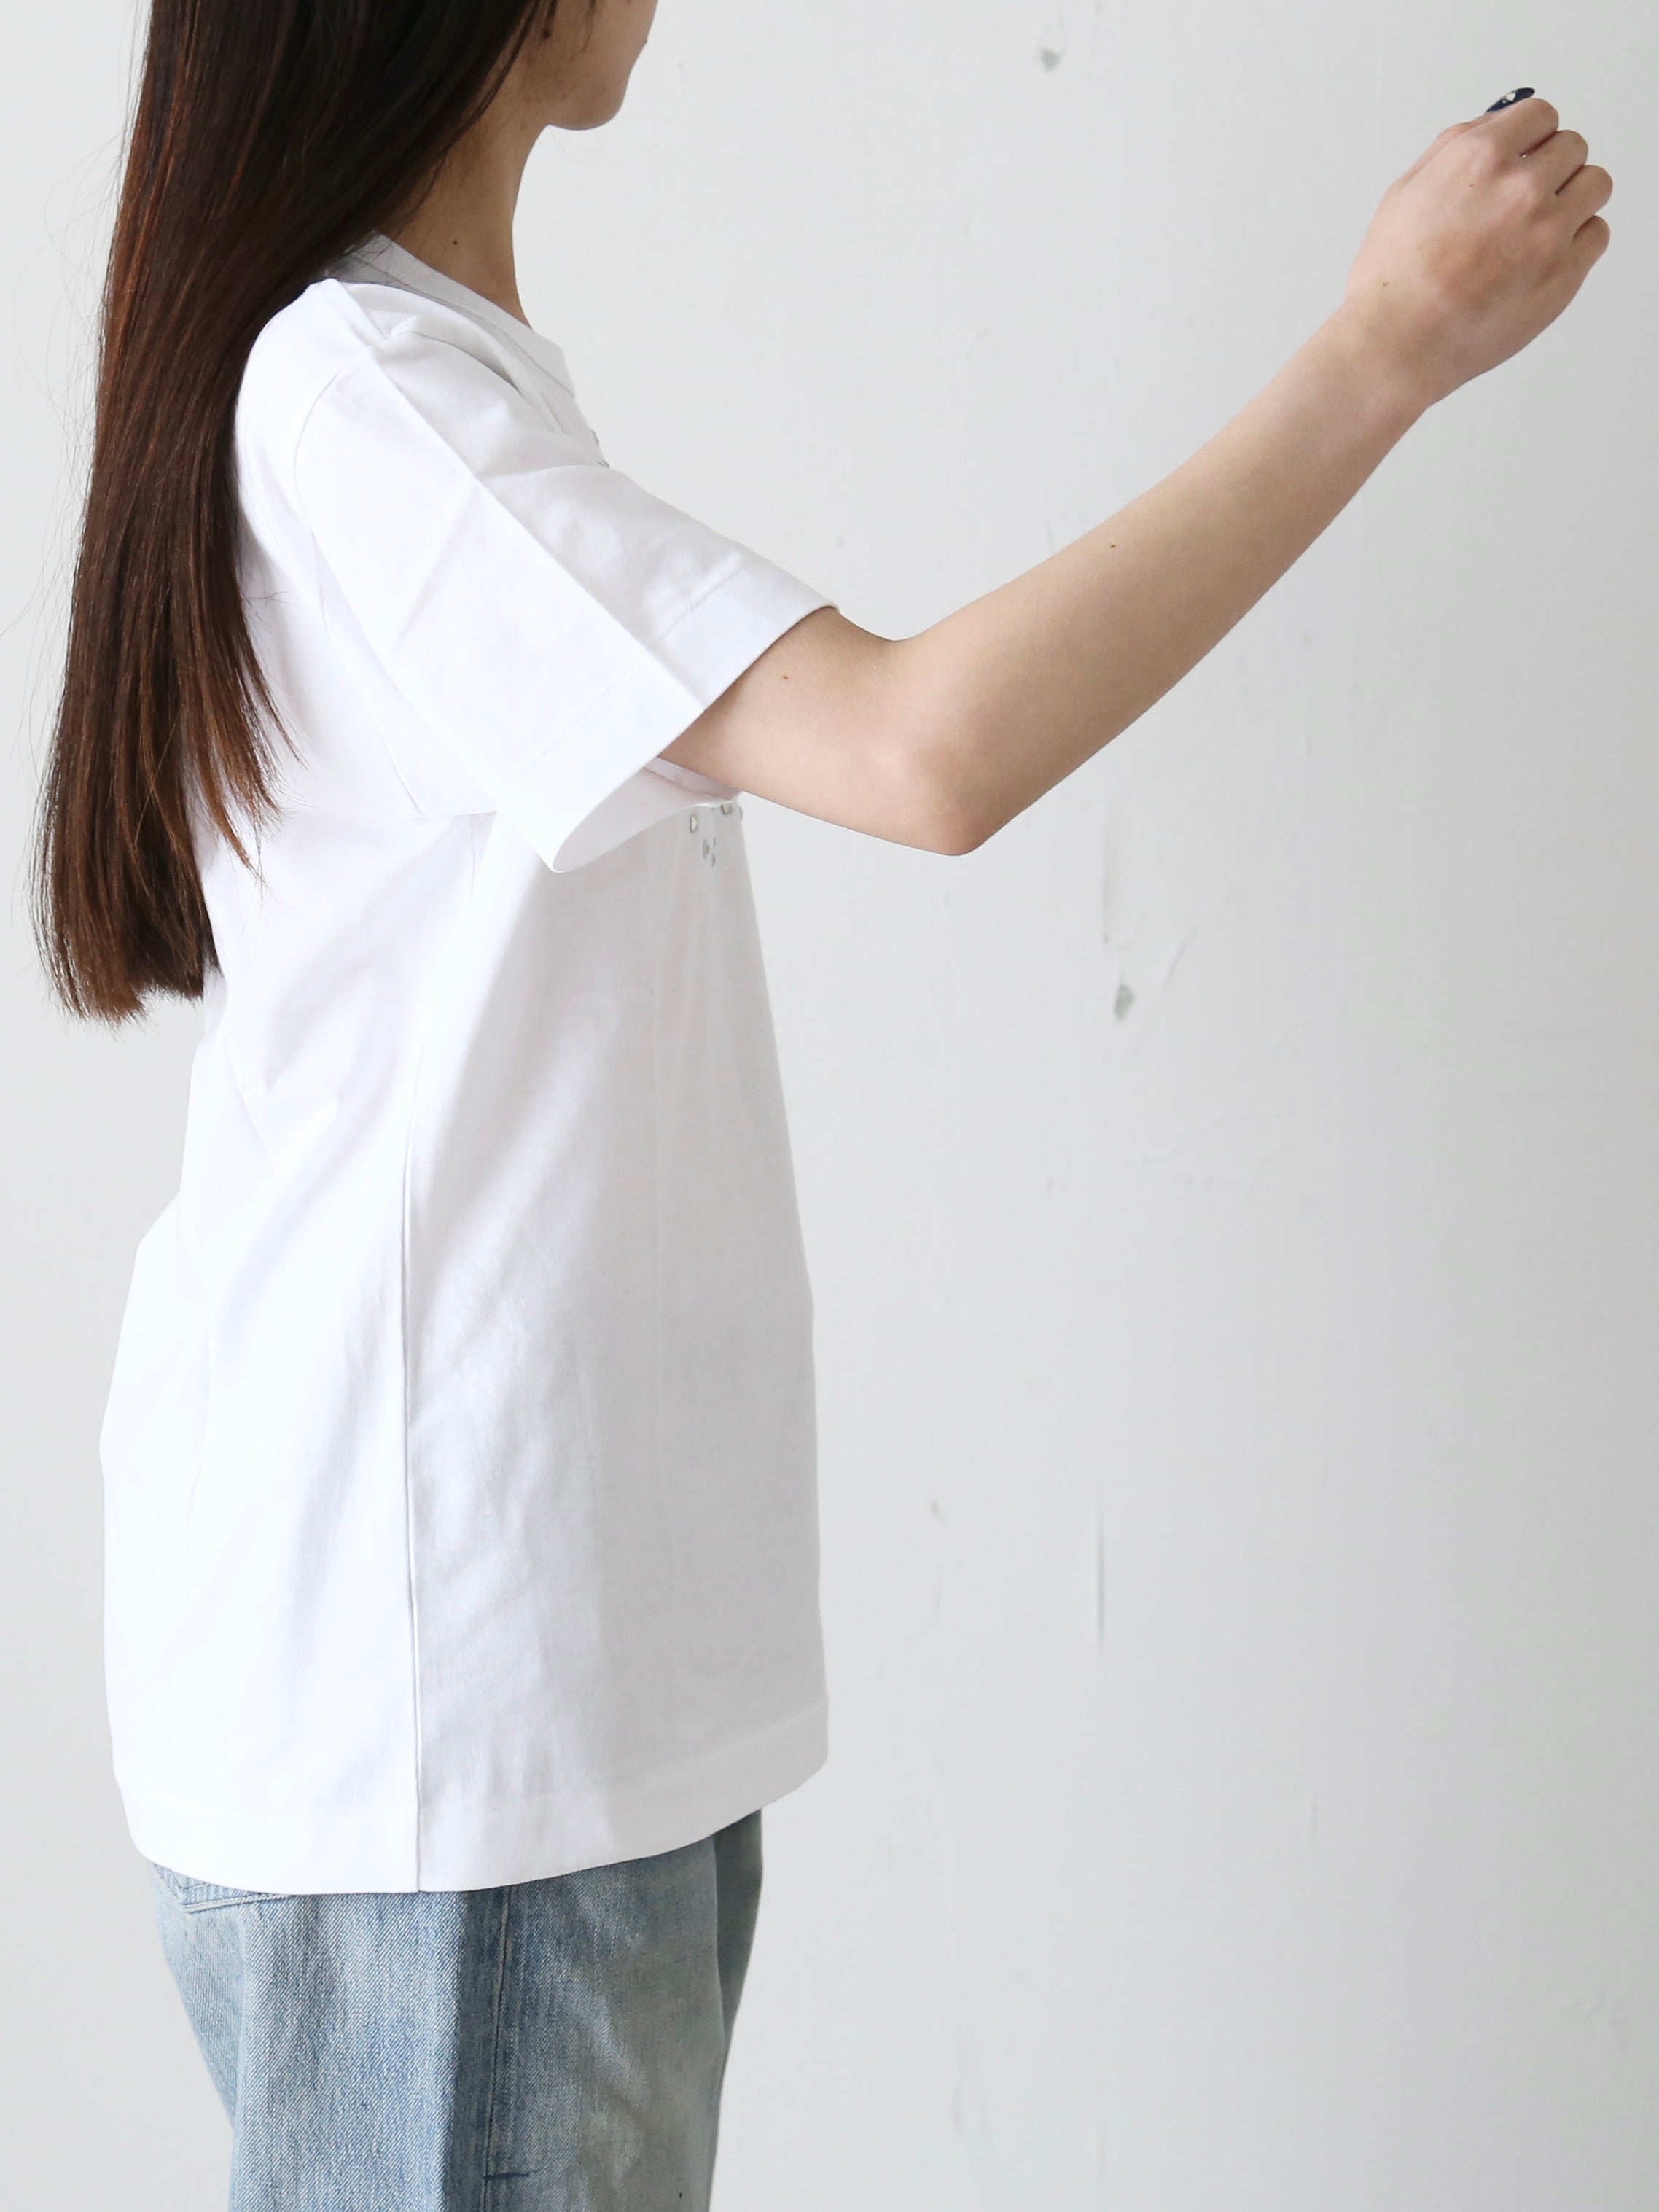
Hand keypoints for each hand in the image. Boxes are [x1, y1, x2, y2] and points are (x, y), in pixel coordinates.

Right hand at [1343, 96, 1611, 406]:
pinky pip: (1597, 234)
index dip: (1531, 136)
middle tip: (1527, 198)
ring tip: (1543, 224)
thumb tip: (1495, 122)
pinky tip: (1545, 255)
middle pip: (1573, 146)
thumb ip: (1454, 149)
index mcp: (1480, 157)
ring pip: (1595, 185)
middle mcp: (1520, 187)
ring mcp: (1547, 231)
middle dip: (1552, 166)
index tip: (1526, 153)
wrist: (1397, 344)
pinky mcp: (1565, 273)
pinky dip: (1578, 241)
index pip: (1540, 114)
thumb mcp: (1406, 193)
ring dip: (1574, 197)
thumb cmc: (1393, 278)